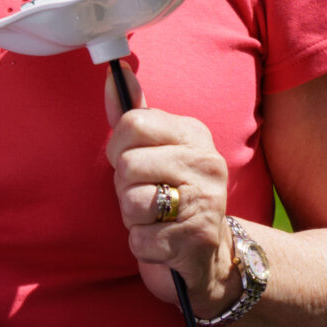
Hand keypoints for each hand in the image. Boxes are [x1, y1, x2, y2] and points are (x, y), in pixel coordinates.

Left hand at [103, 62, 238, 314]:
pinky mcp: (198, 240)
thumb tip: (118, 70)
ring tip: (155, 219)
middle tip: (147, 196)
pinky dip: (142, 245)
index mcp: (193, 134)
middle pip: (127, 164)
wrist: (209, 256)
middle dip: (124, 188)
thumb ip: (132, 114)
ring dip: (132, 218)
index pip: (132, 123)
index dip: (118, 148)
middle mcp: (206, 163)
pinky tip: (162, 241)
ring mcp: (206, 202)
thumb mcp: (154, 151)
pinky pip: (139, 239)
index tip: (131, 163)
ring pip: (132, 202)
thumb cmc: (170, 195)